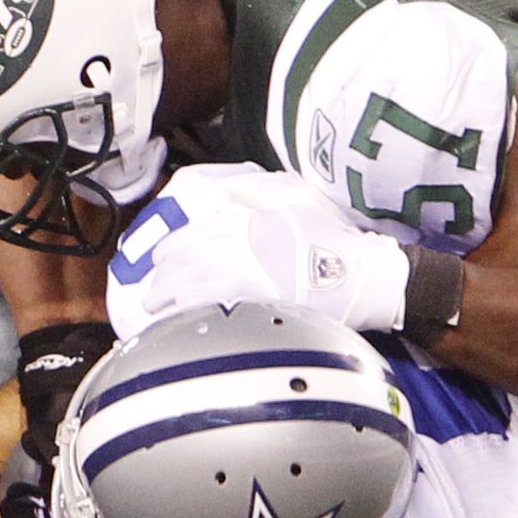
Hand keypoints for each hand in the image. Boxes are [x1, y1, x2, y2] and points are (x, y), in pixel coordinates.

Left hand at [103, 165, 408, 334]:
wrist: (368, 275)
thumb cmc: (336, 241)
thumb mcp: (298, 202)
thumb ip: (259, 197)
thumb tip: (224, 196)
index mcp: (254, 219)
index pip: (199, 231)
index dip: (173, 246)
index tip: (158, 259)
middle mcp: (249, 243)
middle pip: (192, 258)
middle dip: (164, 274)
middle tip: (149, 289)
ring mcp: (255, 273)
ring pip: (199, 282)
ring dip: (170, 295)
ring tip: (155, 307)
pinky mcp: (264, 302)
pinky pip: (218, 306)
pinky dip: (194, 312)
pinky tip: (181, 321)